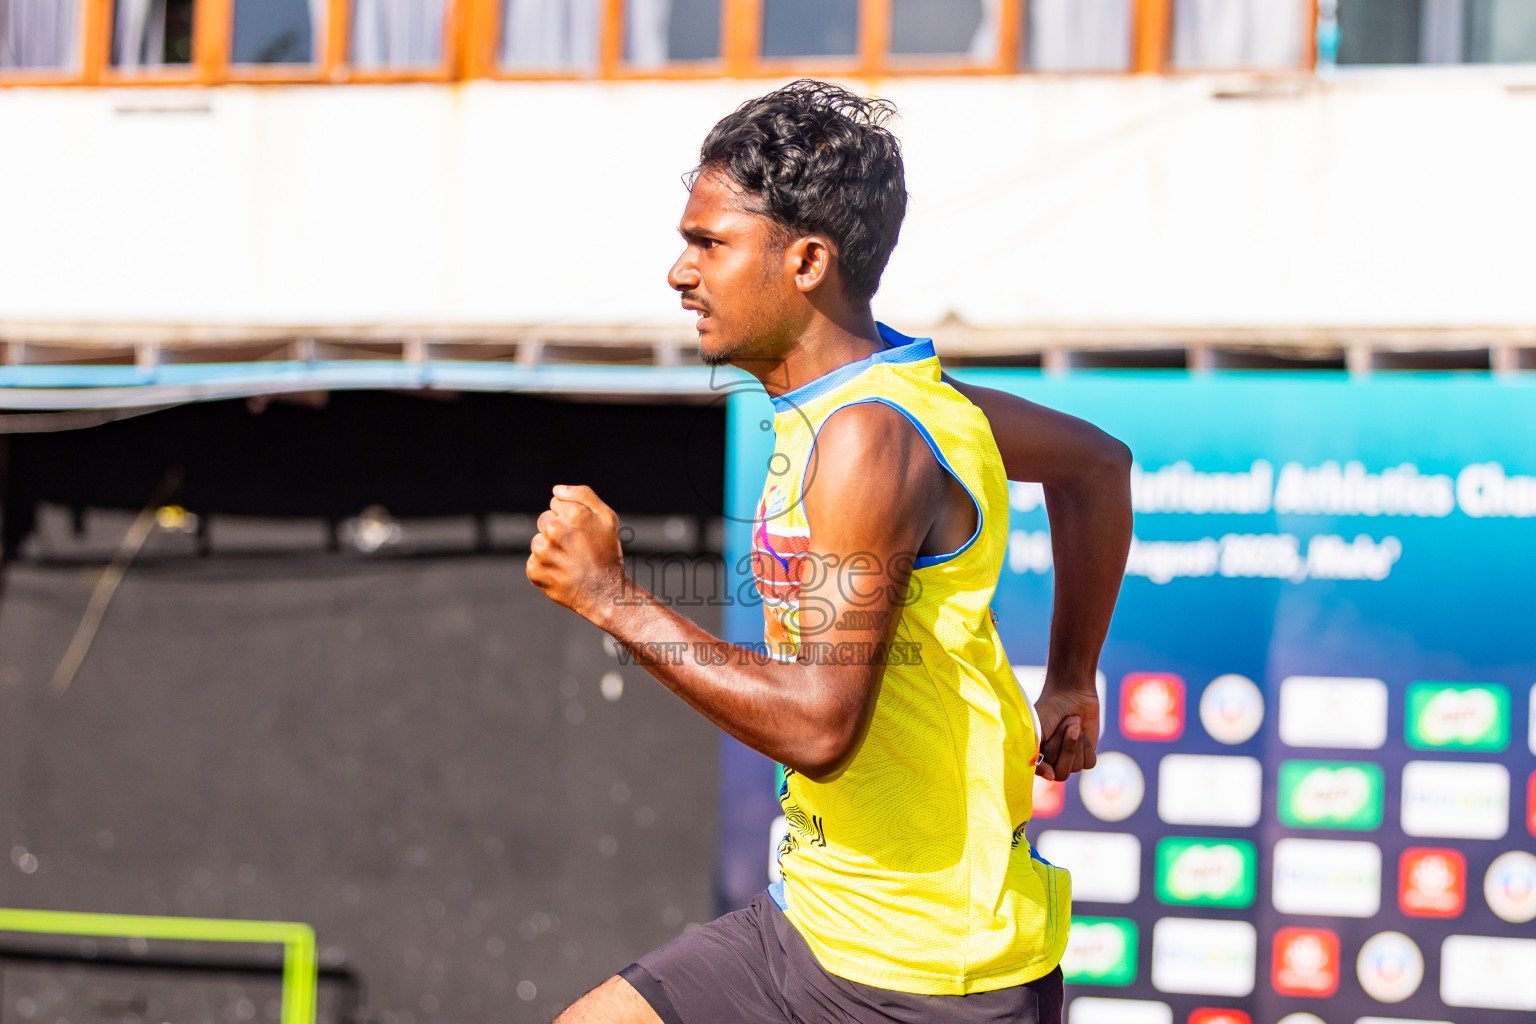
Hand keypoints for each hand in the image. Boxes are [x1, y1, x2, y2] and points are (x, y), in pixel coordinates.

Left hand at [526, 485, 627, 621]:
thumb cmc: (607, 554)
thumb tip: (555, 490)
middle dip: (557, 530)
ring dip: (550, 549)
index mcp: (572, 514)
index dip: (571, 516)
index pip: (556, 503)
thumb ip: (583, 495)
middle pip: (545, 520)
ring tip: (570, 561)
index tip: (581, 531)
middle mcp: (554, 530)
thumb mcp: (607, 518)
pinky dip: (546, 567)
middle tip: (576, 547)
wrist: (603, 593)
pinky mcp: (534, 570)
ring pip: (538, 541)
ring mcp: (542, 551)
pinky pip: (534, 561)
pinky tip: (562, 573)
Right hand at [1033, 680, 1099, 781]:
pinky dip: (1087, 746)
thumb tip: (1050, 777)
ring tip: (1073, 723)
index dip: (1048, 765)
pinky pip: (1089, 762)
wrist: (1071, 694)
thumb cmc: (1049, 710)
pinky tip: (1083, 732)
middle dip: (1066, 748)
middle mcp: (1052, 762)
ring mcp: (1070, 759)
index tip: (1046, 748)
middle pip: (1062, 773)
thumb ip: (1036, 753)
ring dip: (1076, 742)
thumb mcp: (1037, 730)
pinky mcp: (1086, 755)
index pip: (1044, 773)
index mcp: (1036, 757)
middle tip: (1066, 724)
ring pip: (1076, 767)